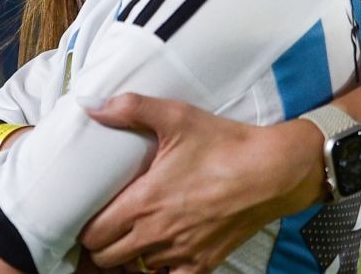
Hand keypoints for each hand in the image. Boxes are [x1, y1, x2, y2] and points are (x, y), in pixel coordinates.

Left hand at [79, 94, 324, 272]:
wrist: (274, 171)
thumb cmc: (227, 144)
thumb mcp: (178, 116)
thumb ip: (131, 108)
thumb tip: (92, 103)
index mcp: (145, 202)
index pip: (93, 235)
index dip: (86, 226)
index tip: (92, 213)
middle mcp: (158, 234)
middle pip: (106, 258)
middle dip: (102, 245)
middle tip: (109, 226)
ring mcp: (182, 252)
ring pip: (136, 270)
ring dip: (130, 258)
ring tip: (133, 238)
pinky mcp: (205, 262)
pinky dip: (162, 271)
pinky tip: (163, 255)